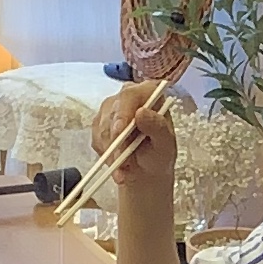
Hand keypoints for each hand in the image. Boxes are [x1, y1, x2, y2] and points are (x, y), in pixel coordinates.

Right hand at [87, 82, 177, 196]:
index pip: (129, 95)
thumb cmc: (160, 154)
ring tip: (126, 165)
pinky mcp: (99, 123)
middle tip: (124, 162)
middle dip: (117, 140)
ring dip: (113, 151)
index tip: (120, 131)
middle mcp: (127, 96)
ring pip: (102, 128)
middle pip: (113, 112)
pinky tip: (118, 161)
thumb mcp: (165, 144)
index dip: (122, 112)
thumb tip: (141, 112)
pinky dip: (106, 154)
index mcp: (147, 93)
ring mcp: (111, 109)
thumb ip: (157, 127)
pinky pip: (97, 139)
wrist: (147, 170)